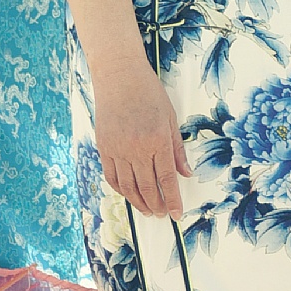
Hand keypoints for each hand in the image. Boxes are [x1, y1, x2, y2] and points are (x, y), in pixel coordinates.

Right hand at [93, 59, 190, 218]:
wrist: (119, 76)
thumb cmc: (148, 92)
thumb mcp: (170, 118)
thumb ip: (177, 149)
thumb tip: (186, 173)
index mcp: (157, 140)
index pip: (167, 179)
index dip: (173, 200)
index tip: (177, 214)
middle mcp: (136, 148)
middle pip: (147, 187)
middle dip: (157, 205)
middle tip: (163, 215)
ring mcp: (117, 149)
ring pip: (128, 186)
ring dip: (138, 202)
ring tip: (148, 211)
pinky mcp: (104, 147)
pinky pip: (111, 176)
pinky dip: (120, 189)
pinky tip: (129, 195)